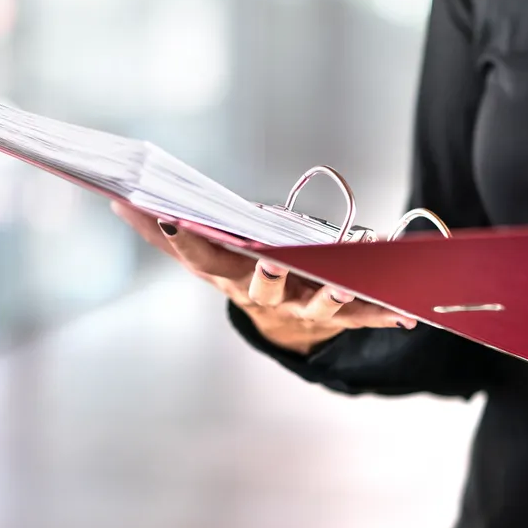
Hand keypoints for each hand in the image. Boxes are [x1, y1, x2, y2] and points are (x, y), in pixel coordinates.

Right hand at [111, 202, 415, 353]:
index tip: (171, 220)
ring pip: (320, 303)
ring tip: (345, 285)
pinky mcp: (340, 314)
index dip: (186, 242)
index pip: (202, 259)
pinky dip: (387, 315)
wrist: (286, 329)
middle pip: (264, 287)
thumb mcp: (204, 254)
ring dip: (332, 295)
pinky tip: (409, 315)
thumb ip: (161, 231)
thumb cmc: (242, 276)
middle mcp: (266, 295)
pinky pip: (365, 315)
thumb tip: (118, 199)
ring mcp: (304, 306)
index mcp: (229, 276)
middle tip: (270, 261)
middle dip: (267, 275)